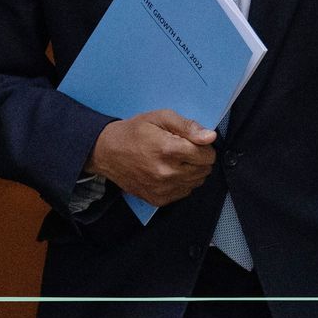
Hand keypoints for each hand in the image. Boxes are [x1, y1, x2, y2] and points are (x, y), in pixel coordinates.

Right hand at [84, 109, 216, 206]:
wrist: (107, 152)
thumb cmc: (134, 132)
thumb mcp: (160, 118)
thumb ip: (187, 126)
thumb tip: (210, 137)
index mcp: (168, 150)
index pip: (207, 155)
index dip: (204, 146)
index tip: (193, 141)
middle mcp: (167, 173)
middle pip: (204, 169)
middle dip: (199, 158)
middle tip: (183, 149)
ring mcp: (163, 189)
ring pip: (197, 182)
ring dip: (192, 170)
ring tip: (176, 159)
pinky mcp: (158, 199)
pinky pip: (184, 192)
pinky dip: (182, 181)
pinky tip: (169, 171)